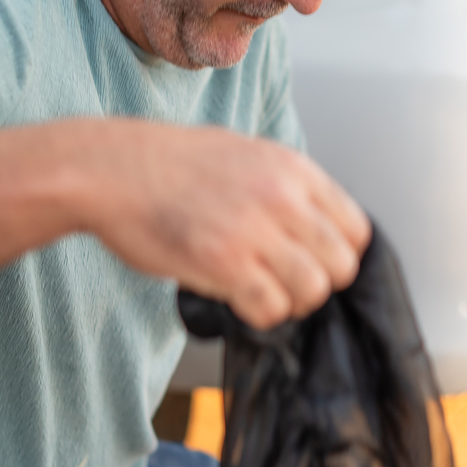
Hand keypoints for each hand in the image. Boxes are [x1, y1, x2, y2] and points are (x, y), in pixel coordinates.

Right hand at [75, 120, 370, 329]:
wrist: (109, 168)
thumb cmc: (169, 163)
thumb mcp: (244, 152)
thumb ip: (286, 184)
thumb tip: (316, 221)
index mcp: (292, 168)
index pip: (356, 229)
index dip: (338, 254)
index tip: (312, 260)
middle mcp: (282, 197)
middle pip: (341, 265)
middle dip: (318, 282)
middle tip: (286, 282)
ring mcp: (254, 231)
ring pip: (313, 290)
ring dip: (291, 302)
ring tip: (263, 292)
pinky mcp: (224, 263)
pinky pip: (272, 308)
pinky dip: (261, 315)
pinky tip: (239, 300)